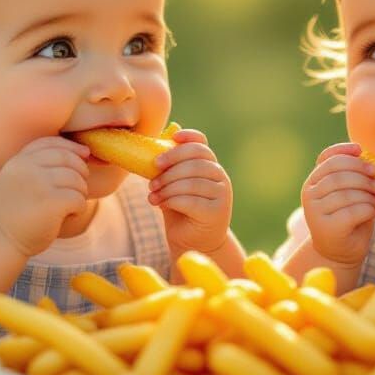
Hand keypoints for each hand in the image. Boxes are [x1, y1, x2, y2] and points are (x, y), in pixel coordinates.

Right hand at [0, 137, 90, 257]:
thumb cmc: (16, 212)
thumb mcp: (20, 180)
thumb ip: (42, 164)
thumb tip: (85, 152)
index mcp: (19, 161)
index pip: (51, 143)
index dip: (72, 147)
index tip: (84, 155)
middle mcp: (27, 168)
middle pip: (68, 159)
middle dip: (81, 171)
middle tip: (79, 188)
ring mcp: (39, 184)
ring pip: (77, 179)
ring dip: (81, 193)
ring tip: (71, 205)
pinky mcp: (51, 203)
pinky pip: (79, 198)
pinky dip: (79, 208)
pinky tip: (69, 215)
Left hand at [147, 129, 232, 257]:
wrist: (193, 242)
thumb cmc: (181, 209)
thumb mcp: (173, 184)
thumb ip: (171, 164)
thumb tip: (167, 132)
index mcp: (210, 166)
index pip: (202, 145)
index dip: (188, 138)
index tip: (172, 139)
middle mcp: (220, 177)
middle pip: (194, 161)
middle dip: (169, 168)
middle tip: (152, 178)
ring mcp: (222, 195)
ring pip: (191, 182)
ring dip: (167, 187)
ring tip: (153, 195)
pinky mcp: (217, 212)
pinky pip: (191, 200)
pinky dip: (171, 200)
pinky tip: (160, 204)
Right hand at [302, 143, 374, 267]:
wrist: (340, 251)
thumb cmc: (347, 217)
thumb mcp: (348, 193)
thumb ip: (352, 176)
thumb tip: (369, 159)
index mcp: (313, 182)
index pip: (327, 160)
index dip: (344, 151)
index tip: (361, 150)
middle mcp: (309, 195)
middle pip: (338, 175)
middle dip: (363, 175)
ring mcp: (315, 212)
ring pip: (348, 194)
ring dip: (369, 194)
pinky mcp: (327, 228)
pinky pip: (354, 211)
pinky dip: (370, 208)